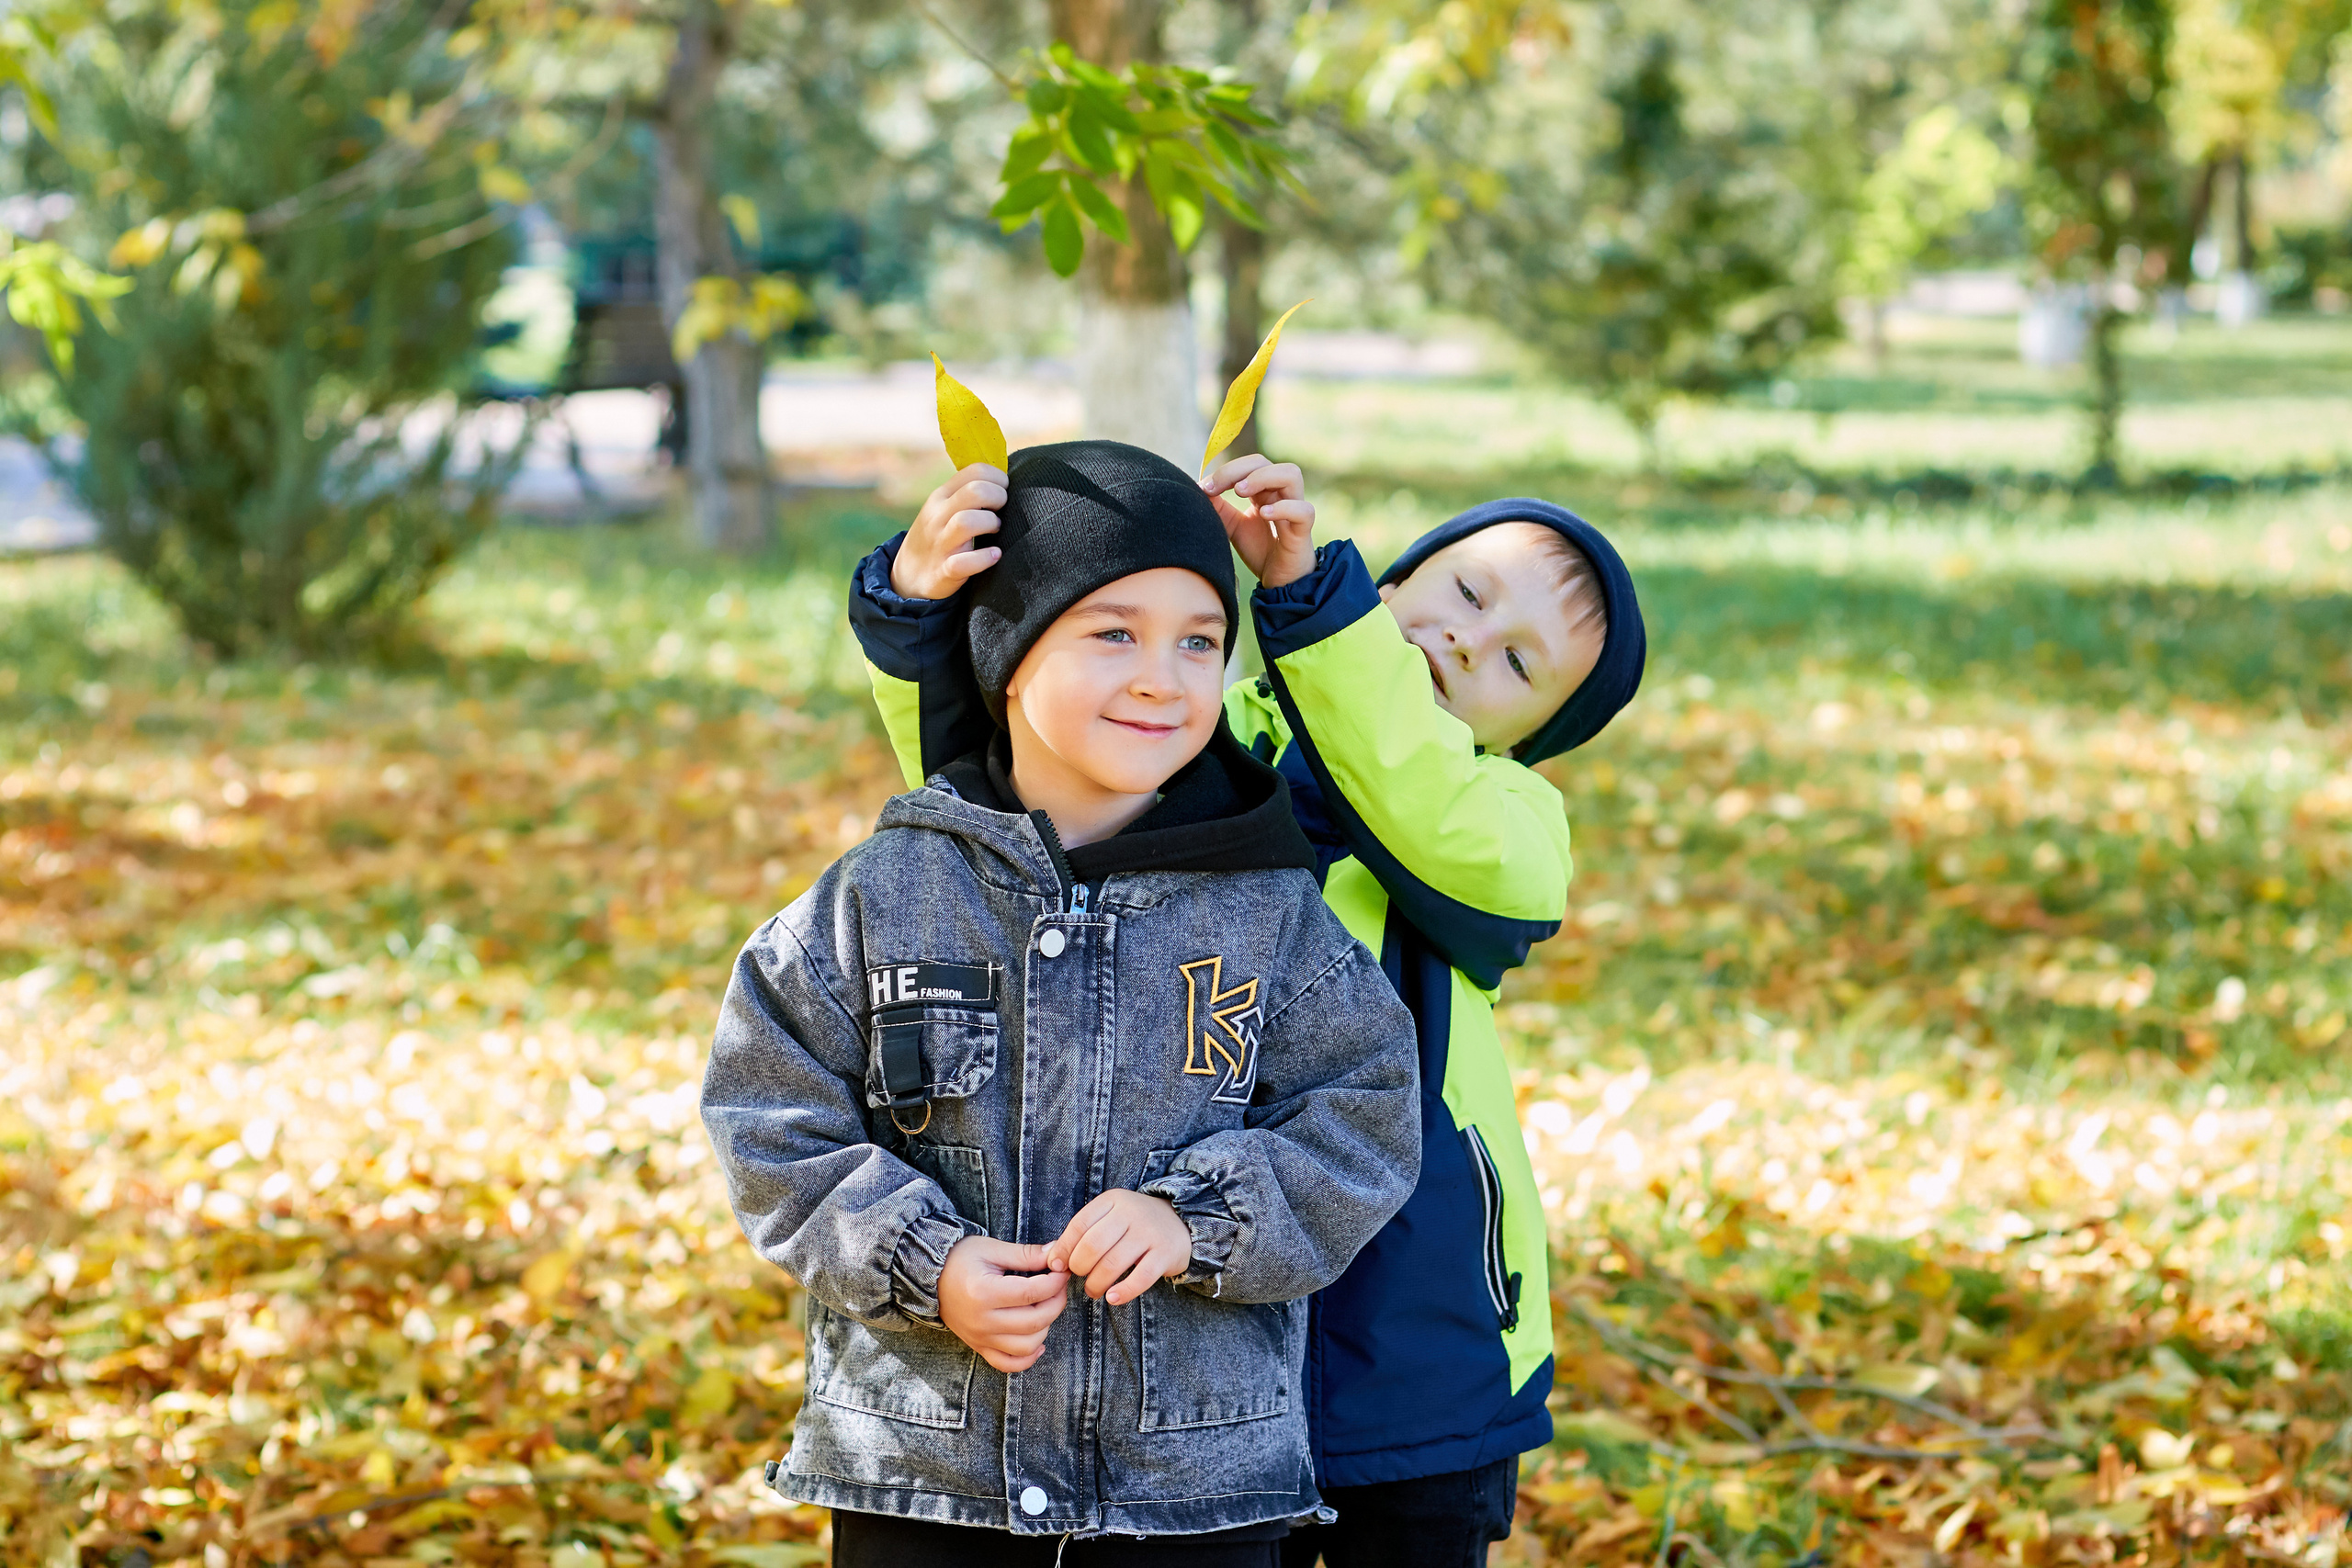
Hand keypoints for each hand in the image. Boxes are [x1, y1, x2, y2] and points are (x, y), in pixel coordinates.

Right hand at [892, 464, 1007, 600]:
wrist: (908, 576)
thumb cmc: (937, 535)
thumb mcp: (943, 508)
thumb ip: (966, 492)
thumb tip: (1001, 479)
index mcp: (940, 496)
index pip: (974, 471)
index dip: (998, 478)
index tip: (1004, 491)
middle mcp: (938, 516)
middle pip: (974, 492)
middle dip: (998, 497)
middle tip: (1001, 510)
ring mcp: (940, 544)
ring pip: (966, 522)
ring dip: (990, 523)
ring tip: (996, 529)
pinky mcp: (943, 572)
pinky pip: (965, 562)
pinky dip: (985, 558)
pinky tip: (995, 555)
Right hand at [936, 1236, 1067, 1372]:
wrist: (930, 1278)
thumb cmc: (960, 1259)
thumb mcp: (992, 1249)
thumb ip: (1025, 1255)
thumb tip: (1057, 1253)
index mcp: (984, 1293)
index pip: (1033, 1292)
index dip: (1055, 1282)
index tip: (1062, 1271)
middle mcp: (982, 1321)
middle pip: (1035, 1321)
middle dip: (1056, 1302)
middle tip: (1058, 1286)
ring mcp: (980, 1338)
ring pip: (1027, 1346)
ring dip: (1046, 1327)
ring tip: (1045, 1306)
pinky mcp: (979, 1347)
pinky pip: (1008, 1364)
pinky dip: (1028, 1357)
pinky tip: (1038, 1339)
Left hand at [1044, 1189, 1192, 1305]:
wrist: (1181, 1222)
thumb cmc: (1135, 1225)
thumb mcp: (1110, 1218)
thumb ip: (1083, 1234)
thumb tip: (1054, 1261)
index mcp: (1112, 1201)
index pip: (1079, 1224)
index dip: (1064, 1249)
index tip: (1058, 1267)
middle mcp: (1131, 1213)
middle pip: (1093, 1245)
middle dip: (1080, 1268)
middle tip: (1081, 1278)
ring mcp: (1150, 1233)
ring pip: (1113, 1264)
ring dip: (1097, 1284)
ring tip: (1094, 1290)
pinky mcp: (1166, 1253)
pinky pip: (1140, 1278)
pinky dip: (1124, 1292)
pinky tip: (1113, 1298)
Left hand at [1201, 455, 1315, 588]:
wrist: (1278, 582)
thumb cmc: (1260, 550)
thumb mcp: (1232, 526)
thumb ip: (1218, 508)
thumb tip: (1196, 489)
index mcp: (1264, 490)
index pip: (1249, 464)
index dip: (1227, 470)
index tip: (1204, 487)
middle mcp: (1280, 494)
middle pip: (1265, 463)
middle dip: (1238, 469)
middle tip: (1217, 487)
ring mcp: (1294, 509)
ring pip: (1291, 475)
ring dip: (1263, 477)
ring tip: (1241, 492)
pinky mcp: (1302, 530)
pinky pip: (1303, 510)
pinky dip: (1284, 508)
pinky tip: (1263, 514)